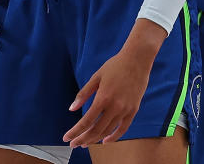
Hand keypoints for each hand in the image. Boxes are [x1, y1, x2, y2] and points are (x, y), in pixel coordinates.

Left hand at [63, 19, 165, 146]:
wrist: (137, 59)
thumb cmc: (115, 65)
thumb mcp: (96, 77)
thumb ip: (83, 94)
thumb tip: (71, 108)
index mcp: (103, 97)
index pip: (86, 121)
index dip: (75, 131)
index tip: (66, 138)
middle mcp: (114, 106)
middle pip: (96, 129)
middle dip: (83, 139)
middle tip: (74, 144)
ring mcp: (125, 109)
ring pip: (108, 131)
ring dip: (96, 139)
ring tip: (86, 143)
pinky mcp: (134, 110)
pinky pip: (123, 128)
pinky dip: (114, 137)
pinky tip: (105, 141)